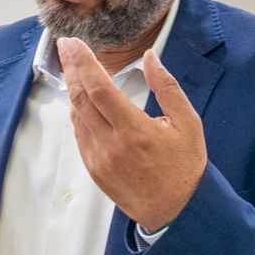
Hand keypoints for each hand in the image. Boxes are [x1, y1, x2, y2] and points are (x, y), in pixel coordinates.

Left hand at [59, 37, 206, 232]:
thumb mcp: (188, 123)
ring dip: (72, 88)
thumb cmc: (184, 167)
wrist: (177, 211)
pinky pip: (79, 134)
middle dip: (71, 68)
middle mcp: (111, 145)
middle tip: (66, 46)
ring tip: (72, 66)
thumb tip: (150, 58)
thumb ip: (167, 88)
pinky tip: (81, 98)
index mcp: (135, 131)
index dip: (83, 62)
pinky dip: (78, 112)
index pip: (99, 88)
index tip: (73, 43)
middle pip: (81, 98)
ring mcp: (99, 159)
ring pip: (76, 116)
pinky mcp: (94, 169)